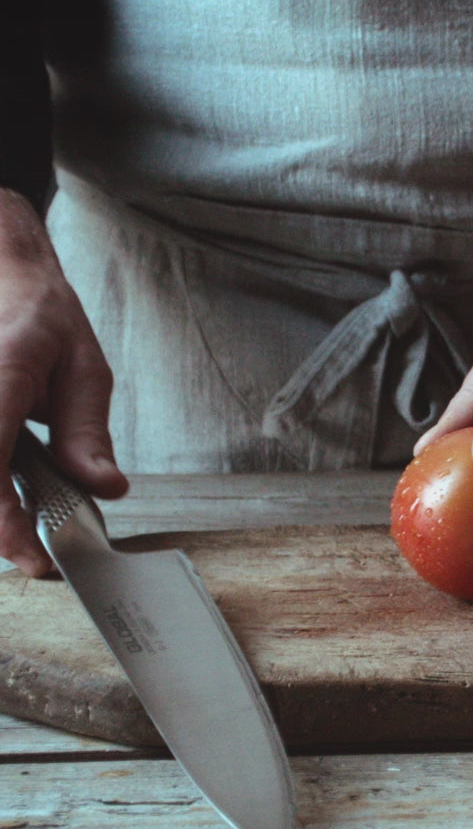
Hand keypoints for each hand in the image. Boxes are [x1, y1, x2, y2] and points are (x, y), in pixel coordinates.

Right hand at [0, 189, 126, 574]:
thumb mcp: (85, 371)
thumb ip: (87, 432)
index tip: (31, 555)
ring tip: (22, 530)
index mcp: (4, 371)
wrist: (3, 272)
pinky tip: (9, 498)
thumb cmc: (43, 319)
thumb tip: (106, 487)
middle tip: (30, 554)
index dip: (5, 519)